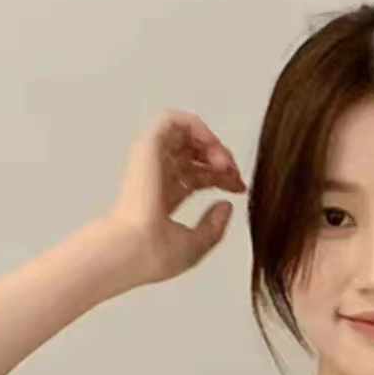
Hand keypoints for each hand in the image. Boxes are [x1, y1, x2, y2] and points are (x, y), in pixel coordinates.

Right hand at [108, 108, 245, 286]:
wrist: (133, 251)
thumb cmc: (155, 255)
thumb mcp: (196, 245)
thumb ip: (214, 226)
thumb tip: (227, 203)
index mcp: (164, 196)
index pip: (197, 175)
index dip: (222, 177)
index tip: (240, 188)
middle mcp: (157, 176)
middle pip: (194, 154)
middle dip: (221, 158)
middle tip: (235, 173)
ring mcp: (151, 160)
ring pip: (185, 134)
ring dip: (211, 142)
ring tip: (224, 162)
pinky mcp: (148, 147)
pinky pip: (173, 120)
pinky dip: (197, 127)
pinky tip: (211, 146)